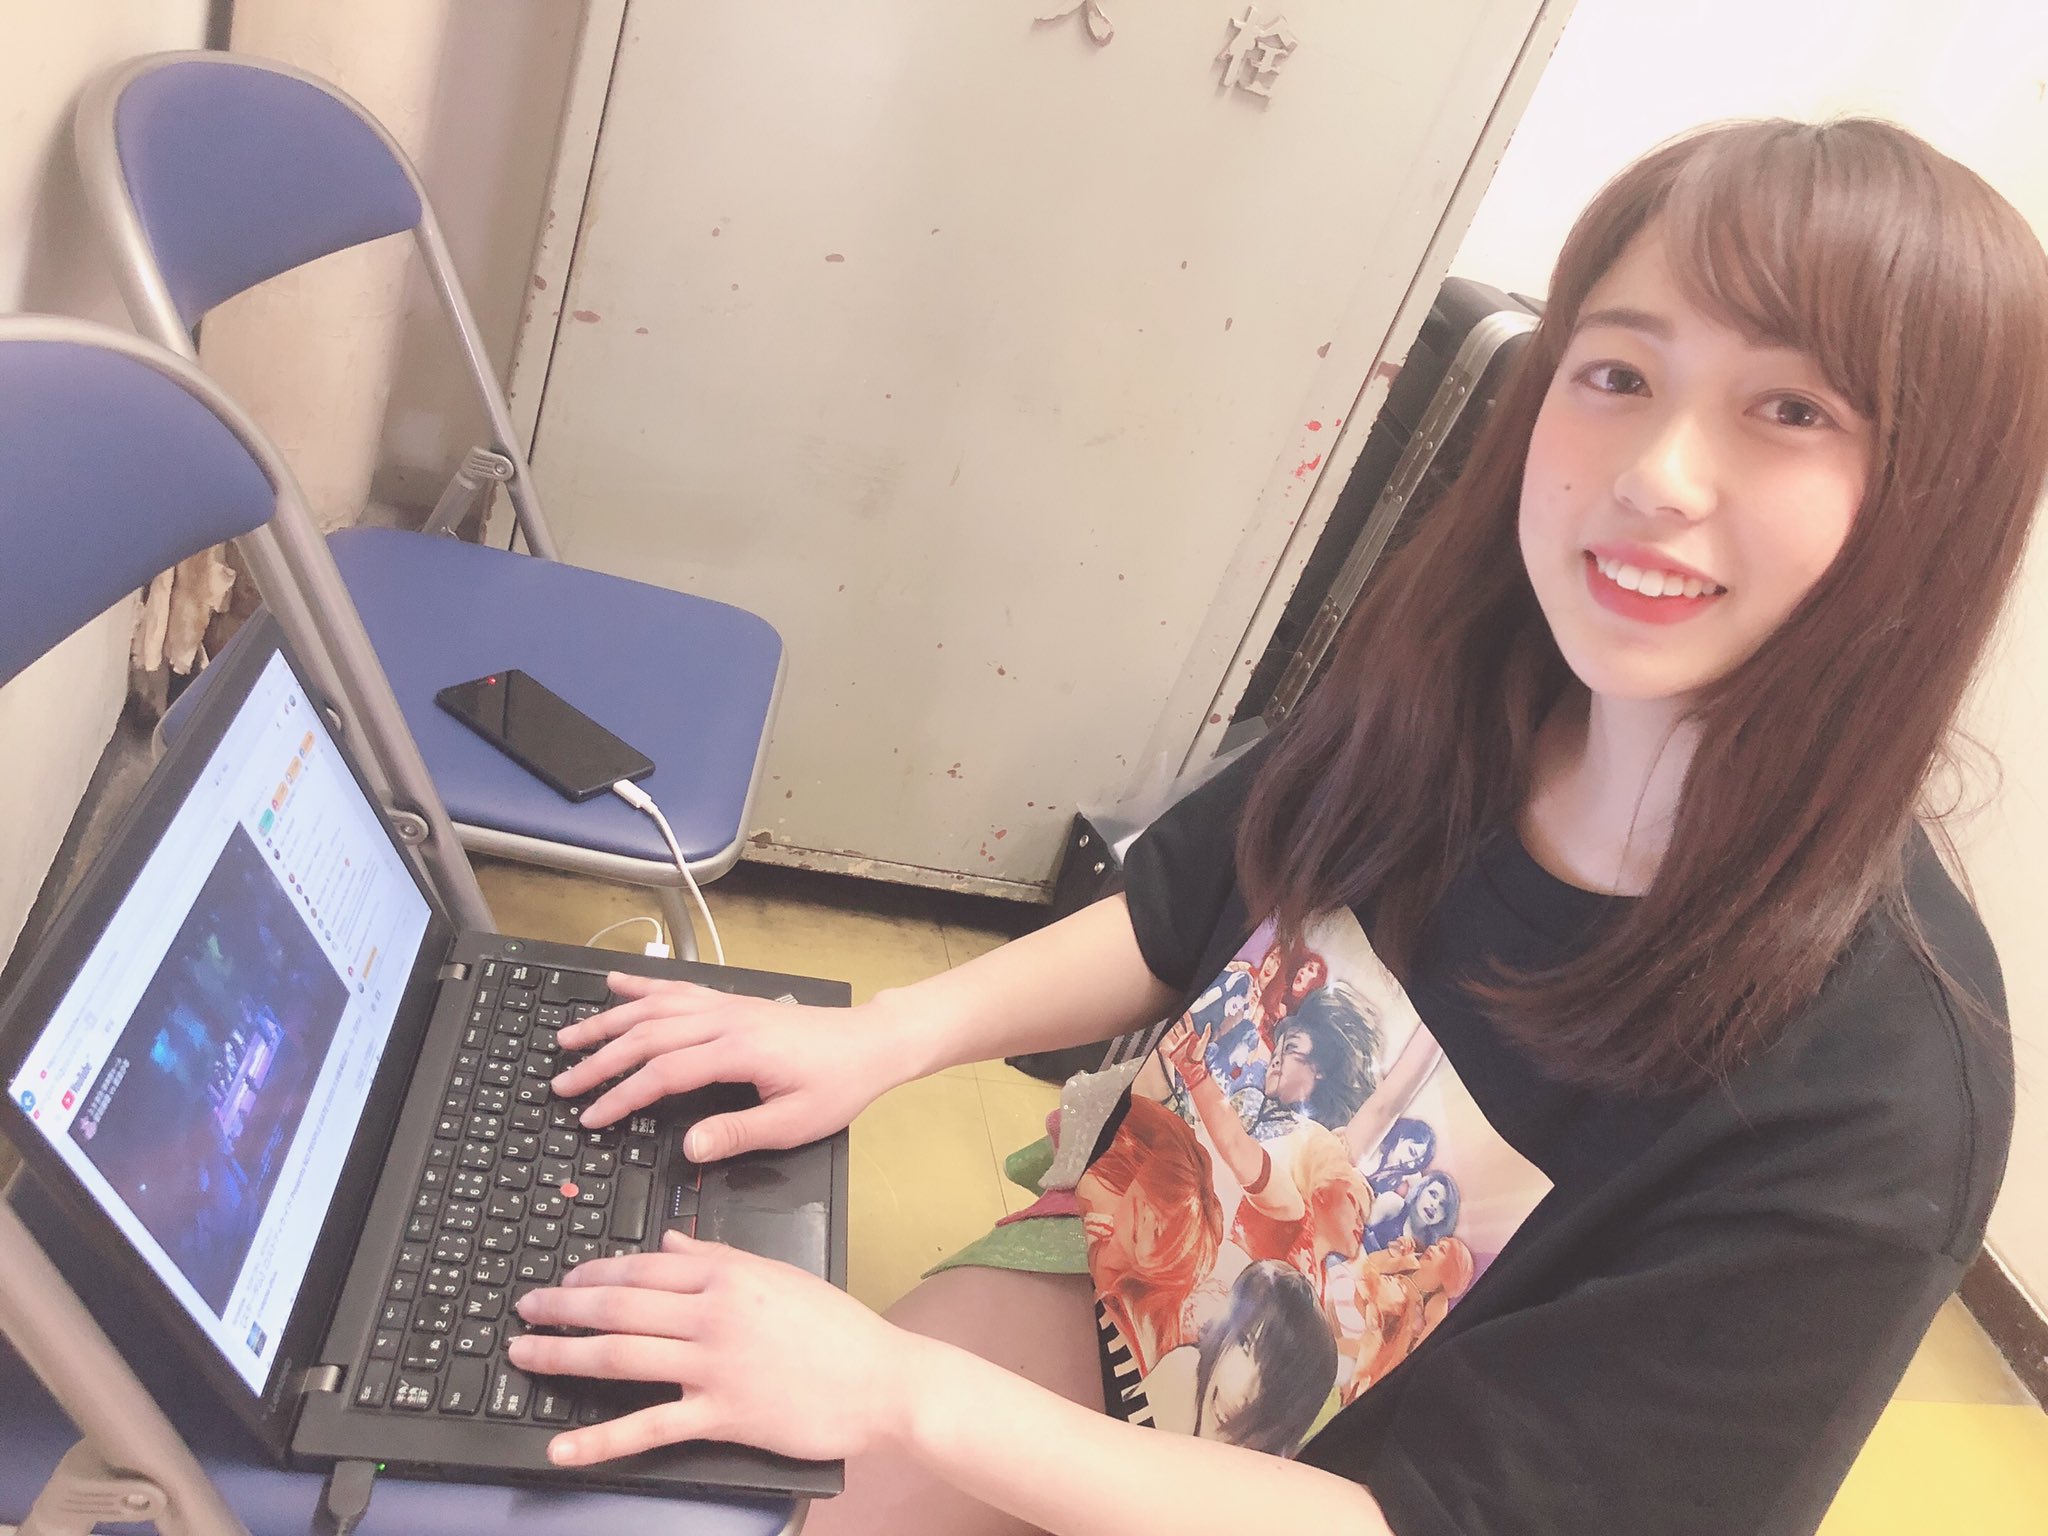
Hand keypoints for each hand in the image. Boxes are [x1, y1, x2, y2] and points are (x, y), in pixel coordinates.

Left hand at [506, 1231, 925, 1465]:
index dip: (595, 1274)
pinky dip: (599, 1439)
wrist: (882, 1379)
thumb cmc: (837, 1328)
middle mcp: (713, 1313)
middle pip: (619, 1306)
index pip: (644, 1267)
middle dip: (562, 1307)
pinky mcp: (722, 1413)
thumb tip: (671, 1240)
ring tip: (524, 1355)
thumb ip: (720, 1257)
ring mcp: (715, 1364)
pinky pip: (648, 1426)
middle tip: (524, 1310)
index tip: (565, 1282)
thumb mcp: (779, 1275)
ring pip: (621, 1355)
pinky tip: (561, 1446)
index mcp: (728, 1275)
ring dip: (563, 1355)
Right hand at [552, 974, 906, 1158]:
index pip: (664, 1073)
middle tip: (561, 1083)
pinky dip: (643, 986)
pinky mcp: (732, 1003)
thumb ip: (738, 1133)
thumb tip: (688, 1149)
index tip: (592, 1117)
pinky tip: (616, 983)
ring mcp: (727, 1006)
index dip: (623, 1096)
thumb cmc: (838, 1084)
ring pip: (655, 1008)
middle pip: (647, 1036)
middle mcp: (726, 1021)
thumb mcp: (795, 1122)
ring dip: (609, 1021)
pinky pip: (678, 989)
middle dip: (600, 1060)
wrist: (871, 1042)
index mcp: (738, 1051)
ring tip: (569, 1037)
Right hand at [1160, 1020, 1209, 1088]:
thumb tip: (1209, 1025)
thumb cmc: (1199, 1057)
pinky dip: (1162, 1049)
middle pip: (1177, 1028)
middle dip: (1173, 1021)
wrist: (1193, 1069)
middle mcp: (1183, 1040)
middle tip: (1170, 1016)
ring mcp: (1177, 1046)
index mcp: (1190, 1036)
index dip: (1185, 1016)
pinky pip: (1166, 1050)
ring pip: (1170, 1036)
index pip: (1188, 1023)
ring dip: (1166, 1032)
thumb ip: (1206, 1034)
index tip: (1183, 1010)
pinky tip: (1160, 1046)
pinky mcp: (1173, 1053)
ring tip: (1161, 1027)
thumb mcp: (1203, 1044)